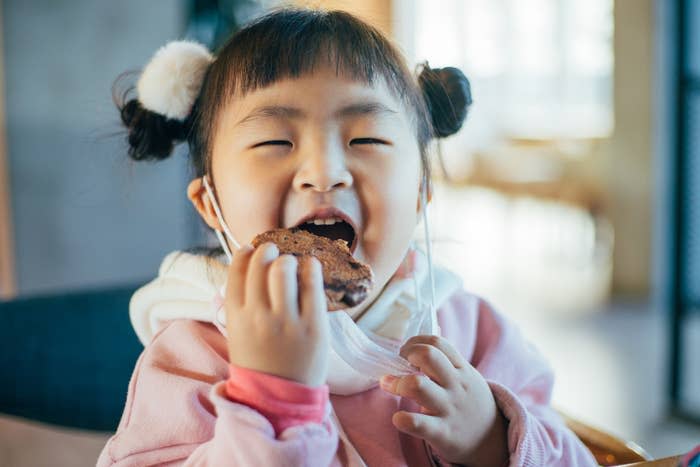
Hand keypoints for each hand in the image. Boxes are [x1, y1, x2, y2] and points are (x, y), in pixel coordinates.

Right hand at [224, 243, 328, 385]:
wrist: (279, 398)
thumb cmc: (259, 363)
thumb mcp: (238, 335)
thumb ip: (238, 306)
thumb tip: (243, 270)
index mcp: (237, 318)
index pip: (237, 272)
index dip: (244, 254)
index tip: (251, 248)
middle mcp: (259, 316)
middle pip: (262, 265)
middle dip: (268, 252)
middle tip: (275, 252)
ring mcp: (287, 321)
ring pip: (285, 270)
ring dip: (289, 260)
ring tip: (292, 263)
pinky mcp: (313, 326)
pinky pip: (312, 286)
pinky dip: (312, 269)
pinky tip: (311, 266)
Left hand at [380, 335, 508, 466]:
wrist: (494, 440)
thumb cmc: (471, 403)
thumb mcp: (467, 377)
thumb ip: (448, 360)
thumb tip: (425, 337)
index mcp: (462, 369)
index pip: (437, 342)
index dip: (416, 342)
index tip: (407, 352)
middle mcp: (456, 385)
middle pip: (428, 356)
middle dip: (408, 353)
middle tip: (399, 363)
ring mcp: (449, 408)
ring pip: (418, 386)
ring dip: (396, 383)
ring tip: (388, 384)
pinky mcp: (442, 433)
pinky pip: (417, 424)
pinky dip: (402, 419)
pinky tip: (398, 418)